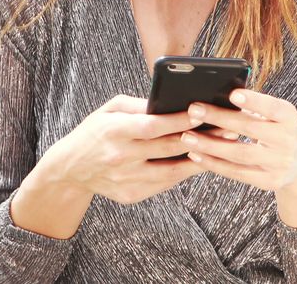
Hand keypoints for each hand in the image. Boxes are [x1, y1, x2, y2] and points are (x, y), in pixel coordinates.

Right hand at [43, 94, 205, 204]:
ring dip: (199, 159)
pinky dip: (183, 172)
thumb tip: (170, 101)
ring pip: (171, 171)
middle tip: (225, 128)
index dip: (178, 120)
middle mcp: (119, 157)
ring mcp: (125, 179)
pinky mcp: (131, 195)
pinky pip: (164, 184)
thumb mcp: (109, 109)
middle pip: (167, 148)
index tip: (201, 112)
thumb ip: (138, 105)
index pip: (151, 126)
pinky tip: (199, 162)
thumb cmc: (95, 131)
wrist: (71, 167)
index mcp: (113, 131)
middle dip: (200, 137)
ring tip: (221, 147)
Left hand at [178, 89, 296, 195]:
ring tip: (187, 137)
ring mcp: (279, 163)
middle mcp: (287, 140)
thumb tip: (217, 95)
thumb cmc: (279, 129)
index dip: (254, 101)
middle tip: (193, 110)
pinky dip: (214, 164)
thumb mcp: (276, 115)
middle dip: (219, 119)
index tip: (232, 94)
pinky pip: (237, 173)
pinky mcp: (269, 181)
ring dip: (210, 145)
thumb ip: (254, 106)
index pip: (272, 108)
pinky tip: (196, 155)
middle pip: (250, 129)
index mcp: (289, 117)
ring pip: (240, 154)